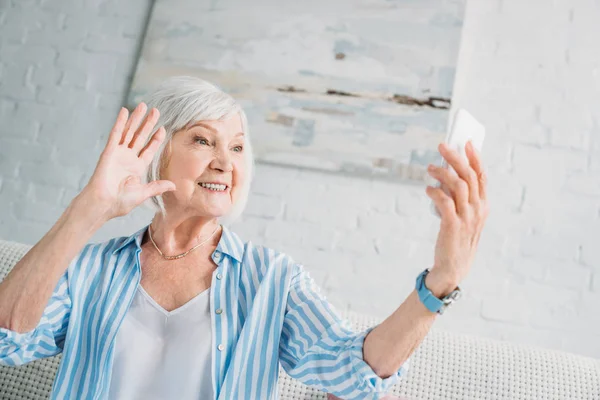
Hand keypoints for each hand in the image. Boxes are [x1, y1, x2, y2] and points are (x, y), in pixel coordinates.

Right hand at [82, 103, 175, 220]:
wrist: (103, 204)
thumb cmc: (120, 202)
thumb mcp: (143, 193)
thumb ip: (157, 187)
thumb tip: (174, 186)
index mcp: (137, 168)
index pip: (148, 149)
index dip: (155, 139)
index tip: (162, 128)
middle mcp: (128, 158)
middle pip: (140, 137)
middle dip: (148, 124)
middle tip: (156, 111)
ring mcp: (118, 154)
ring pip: (129, 132)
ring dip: (136, 119)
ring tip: (143, 105)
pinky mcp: (109, 151)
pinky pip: (116, 134)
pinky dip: (120, 122)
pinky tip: (124, 111)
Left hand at [425, 141, 488, 294]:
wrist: (453, 267)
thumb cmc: (456, 239)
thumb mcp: (464, 216)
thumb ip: (459, 198)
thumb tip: (446, 175)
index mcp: (482, 205)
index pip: (482, 176)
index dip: (475, 158)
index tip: (467, 143)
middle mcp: (477, 209)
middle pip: (469, 176)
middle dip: (456, 158)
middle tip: (442, 146)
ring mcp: (466, 218)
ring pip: (458, 186)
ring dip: (443, 173)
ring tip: (431, 168)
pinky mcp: (452, 226)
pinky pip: (444, 202)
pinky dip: (435, 192)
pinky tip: (428, 189)